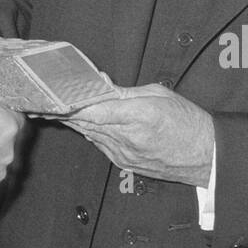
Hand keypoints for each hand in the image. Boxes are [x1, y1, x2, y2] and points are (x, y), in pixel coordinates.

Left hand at [64, 85, 214, 187]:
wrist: (206, 156)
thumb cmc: (187, 121)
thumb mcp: (159, 94)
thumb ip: (125, 91)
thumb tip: (102, 83)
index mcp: (138, 116)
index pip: (95, 111)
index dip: (71, 105)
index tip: (54, 97)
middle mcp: (128, 138)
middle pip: (87, 123)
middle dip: (64, 112)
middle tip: (41, 103)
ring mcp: (125, 154)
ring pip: (90, 135)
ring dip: (73, 123)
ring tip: (53, 110)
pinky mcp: (125, 164)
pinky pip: (100, 145)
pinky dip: (90, 133)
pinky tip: (81, 124)